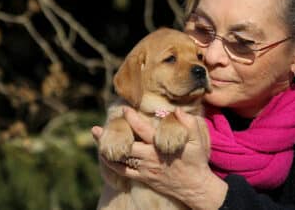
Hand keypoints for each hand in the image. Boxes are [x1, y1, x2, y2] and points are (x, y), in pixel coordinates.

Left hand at [92, 107, 227, 209]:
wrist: (194, 186)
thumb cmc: (196, 160)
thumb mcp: (198, 140)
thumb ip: (189, 123)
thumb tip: (177, 110)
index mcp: (160, 146)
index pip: (142, 130)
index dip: (132, 119)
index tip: (124, 110)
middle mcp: (149, 157)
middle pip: (126, 144)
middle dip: (112, 135)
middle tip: (99, 126)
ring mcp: (144, 169)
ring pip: (121, 159)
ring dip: (107, 148)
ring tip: (96, 136)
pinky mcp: (143, 178)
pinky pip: (123, 172)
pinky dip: (112, 164)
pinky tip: (105, 156)